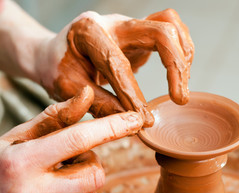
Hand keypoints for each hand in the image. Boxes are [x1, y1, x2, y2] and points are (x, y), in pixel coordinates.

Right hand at [0, 86, 142, 192]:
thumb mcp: (20, 135)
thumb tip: (88, 95)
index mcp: (22, 161)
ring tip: (66, 182)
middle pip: (94, 173)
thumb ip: (57, 117)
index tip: (137, 119)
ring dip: (89, 187)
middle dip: (91, 162)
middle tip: (71, 161)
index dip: (113, 127)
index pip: (78, 138)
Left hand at [37, 9, 193, 126]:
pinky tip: (179, 72)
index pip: (118, 63)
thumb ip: (99, 104)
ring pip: (169, 24)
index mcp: (88, 32)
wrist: (55, 53)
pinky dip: (181, 49)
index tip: (144, 120)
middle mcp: (113, 22)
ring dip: (183, 55)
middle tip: (179, 99)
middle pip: (159, 31)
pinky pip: (169, 29)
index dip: (133, 95)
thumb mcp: (68, 89)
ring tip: (181, 88)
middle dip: (176, 66)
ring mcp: (128, 24)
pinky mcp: (139, 33)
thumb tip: (131, 122)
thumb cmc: (58, 69)